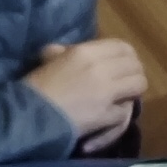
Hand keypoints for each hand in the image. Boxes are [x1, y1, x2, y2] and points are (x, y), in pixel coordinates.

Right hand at [27, 38, 144, 145]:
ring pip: (138, 86)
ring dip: (132, 93)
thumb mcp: (48, 58)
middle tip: (126, 84)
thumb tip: (67, 50)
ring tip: (123, 99)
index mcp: (86, 52)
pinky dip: (118, 118)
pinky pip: (124, 113)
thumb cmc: (36, 86)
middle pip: (136, 66)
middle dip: (133, 75)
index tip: (124, 66)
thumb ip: (63, 51)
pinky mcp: (105, 114)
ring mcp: (105, 92)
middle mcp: (101, 68)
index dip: (128, 56)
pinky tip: (108, 120)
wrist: (28, 115)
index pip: (123, 47)